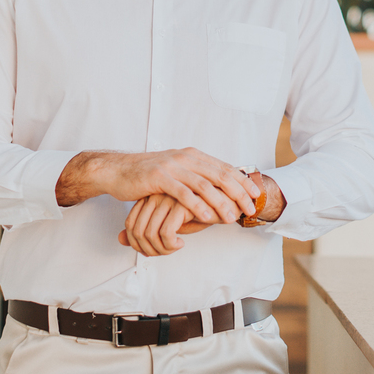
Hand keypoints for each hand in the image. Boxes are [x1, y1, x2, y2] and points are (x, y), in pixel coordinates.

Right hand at [55, 147, 260, 224]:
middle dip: (238, 193)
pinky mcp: (159, 177)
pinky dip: (198, 205)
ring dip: (221, 202)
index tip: (256, 195)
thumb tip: (219, 188)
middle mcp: (186, 158)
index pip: (224, 168)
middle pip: (219, 175)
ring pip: (204, 185)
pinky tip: (208, 217)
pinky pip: (183, 193)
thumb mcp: (176, 172)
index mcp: (193, 156)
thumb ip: (195, 176)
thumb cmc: (148, 175)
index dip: (242, 181)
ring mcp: (173, 167)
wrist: (117, 170)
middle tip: (250, 209)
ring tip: (232, 218)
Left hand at [117, 194, 212, 255]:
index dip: (138, 244)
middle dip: (149, 249)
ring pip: (149, 233)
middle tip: (164, 253)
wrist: (225, 202)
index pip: (130, 224)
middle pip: (137, 230)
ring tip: (173, 249)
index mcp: (151, 196)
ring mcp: (168, 197)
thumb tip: (119, 240)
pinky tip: (181, 244)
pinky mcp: (181, 204)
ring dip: (160, 249)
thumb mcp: (168, 222)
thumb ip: (143, 229)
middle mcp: (156, 194)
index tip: (153, 250)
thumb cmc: (198, 212)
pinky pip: (165, 232)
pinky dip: (170, 245)